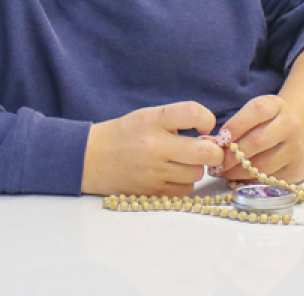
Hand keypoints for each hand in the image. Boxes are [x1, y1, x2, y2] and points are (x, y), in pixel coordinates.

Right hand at [81, 102, 223, 196]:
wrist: (89, 158)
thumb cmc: (122, 135)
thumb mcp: (145, 117)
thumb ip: (176, 123)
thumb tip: (212, 138)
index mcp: (151, 120)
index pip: (192, 113)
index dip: (207, 119)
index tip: (204, 125)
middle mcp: (154, 145)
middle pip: (206, 152)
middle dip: (213, 151)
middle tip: (206, 149)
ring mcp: (153, 171)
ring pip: (197, 173)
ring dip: (195, 168)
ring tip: (180, 161)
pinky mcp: (152, 191)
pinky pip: (186, 190)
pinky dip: (184, 183)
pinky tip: (171, 175)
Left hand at [216, 95, 303, 184]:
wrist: (301, 133)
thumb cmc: (266, 123)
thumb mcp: (253, 115)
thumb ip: (233, 126)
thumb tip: (206, 143)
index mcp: (276, 105)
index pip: (256, 111)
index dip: (235, 125)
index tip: (219, 139)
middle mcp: (290, 125)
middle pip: (257, 141)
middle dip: (232, 155)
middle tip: (216, 163)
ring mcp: (296, 148)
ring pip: (263, 164)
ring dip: (238, 171)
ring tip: (223, 173)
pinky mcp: (298, 169)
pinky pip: (270, 179)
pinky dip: (251, 180)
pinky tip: (239, 178)